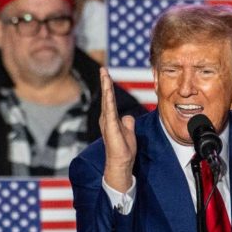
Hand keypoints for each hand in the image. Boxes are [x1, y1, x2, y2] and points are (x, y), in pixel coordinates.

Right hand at [99, 67, 136, 191]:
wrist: (121, 162)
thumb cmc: (123, 149)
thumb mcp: (128, 131)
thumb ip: (127, 122)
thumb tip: (128, 116)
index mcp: (110, 118)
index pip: (109, 99)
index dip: (108, 87)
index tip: (106, 74)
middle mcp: (106, 118)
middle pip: (106, 96)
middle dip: (104, 82)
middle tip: (103, 69)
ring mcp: (107, 121)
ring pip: (107, 99)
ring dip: (105, 86)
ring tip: (104, 74)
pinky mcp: (110, 126)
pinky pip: (110, 108)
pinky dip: (108, 98)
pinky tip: (108, 89)